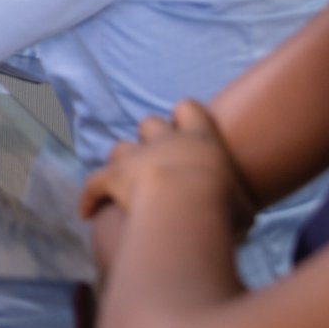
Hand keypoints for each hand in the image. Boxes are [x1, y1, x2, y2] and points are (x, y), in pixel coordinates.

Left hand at [78, 99, 253, 230]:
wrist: (184, 205)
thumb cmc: (221, 204)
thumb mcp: (243, 206)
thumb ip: (237, 205)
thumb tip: (239, 218)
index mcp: (200, 139)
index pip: (189, 109)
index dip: (186, 116)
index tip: (187, 127)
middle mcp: (164, 140)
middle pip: (150, 123)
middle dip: (150, 138)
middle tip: (159, 161)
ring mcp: (134, 156)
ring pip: (120, 148)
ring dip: (122, 162)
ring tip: (125, 182)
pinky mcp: (110, 177)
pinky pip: (92, 183)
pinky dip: (89, 197)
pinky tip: (86, 213)